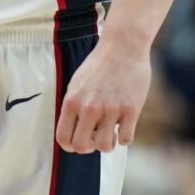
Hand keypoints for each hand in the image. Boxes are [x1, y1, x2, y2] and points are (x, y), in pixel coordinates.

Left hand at [56, 33, 151, 154]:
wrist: (123, 46)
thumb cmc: (99, 65)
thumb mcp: (77, 84)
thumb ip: (73, 107)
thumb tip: (74, 131)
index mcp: (72, 101)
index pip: (63, 138)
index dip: (70, 146)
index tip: (80, 141)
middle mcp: (89, 107)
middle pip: (82, 147)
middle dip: (89, 147)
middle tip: (96, 137)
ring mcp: (110, 109)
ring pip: (105, 147)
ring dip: (108, 144)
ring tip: (111, 131)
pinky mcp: (131, 109)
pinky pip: (126, 140)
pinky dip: (125, 137)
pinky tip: (125, 125)